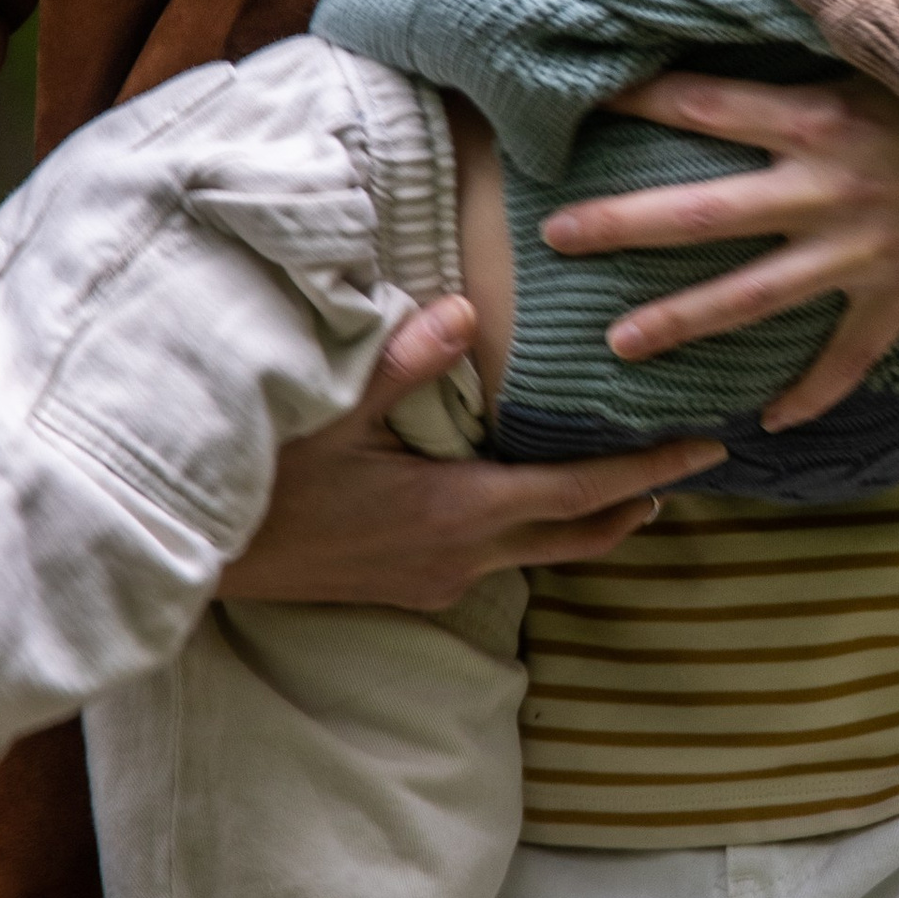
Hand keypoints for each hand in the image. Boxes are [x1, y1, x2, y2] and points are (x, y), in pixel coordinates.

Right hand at [219, 295, 725, 608]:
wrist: (189, 563)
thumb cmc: (256, 483)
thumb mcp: (326, 412)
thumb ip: (403, 362)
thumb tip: (469, 310)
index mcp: (456, 512)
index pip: (580, 491)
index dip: (650, 467)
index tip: (709, 445)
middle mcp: (460, 557)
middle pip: (580, 534)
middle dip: (639, 497)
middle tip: (692, 463)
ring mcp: (433, 580)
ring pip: (540, 553)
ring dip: (591, 520)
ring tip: (634, 485)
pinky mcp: (407, 588)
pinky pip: (495, 560)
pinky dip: (535, 530)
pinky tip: (529, 501)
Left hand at [542, 72, 898, 429]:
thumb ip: (847, 24)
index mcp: (823, 116)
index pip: (707, 103)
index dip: (640, 99)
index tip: (581, 97)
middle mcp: (829, 188)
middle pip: (702, 210)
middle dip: (623, 224)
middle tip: (554, 237)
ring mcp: (866, 248)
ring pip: (754, 296)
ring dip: (683, 321)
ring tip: (619, 346)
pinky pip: (850, 354)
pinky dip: (812, 391)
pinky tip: (771, 424)